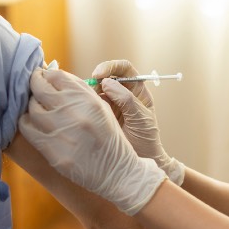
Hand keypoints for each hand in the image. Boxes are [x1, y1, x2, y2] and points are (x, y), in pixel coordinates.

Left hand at [19, 68, 166, 214]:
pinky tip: (32, 124)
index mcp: (88, 99)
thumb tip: (52, 74)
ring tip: (36, 107)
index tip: (42, 76)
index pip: (56, 76)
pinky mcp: (53, 151)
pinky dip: (26, 123)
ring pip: (32, 108)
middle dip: (34, 84)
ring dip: (32, 106)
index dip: (45, 74)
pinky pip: (28, 129)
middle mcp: (75, 112)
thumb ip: (79, 90)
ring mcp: (63, 132)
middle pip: (40, 88)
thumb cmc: (108, 137)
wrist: (117, 171)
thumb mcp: (101, 107)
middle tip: (33, 86)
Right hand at [93, 60, 185, 184]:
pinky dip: (85, 103)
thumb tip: (108, 82)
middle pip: (107, 76)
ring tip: (86, 102)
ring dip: (89, 92)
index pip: (125, 69)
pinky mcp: (100, 114)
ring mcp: (111, 104)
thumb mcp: (141, 119)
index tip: (100, 74)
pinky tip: (81, 109)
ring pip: (96, 89)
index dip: (112, 67)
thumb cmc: (147, 140)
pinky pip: (90, 104)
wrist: (141, 161)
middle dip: (96, 80)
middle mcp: (123, 94)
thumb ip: (127, 100)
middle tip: (89, 90)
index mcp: (137, 91)